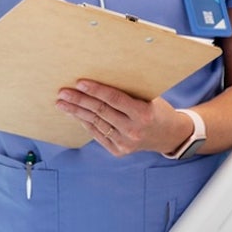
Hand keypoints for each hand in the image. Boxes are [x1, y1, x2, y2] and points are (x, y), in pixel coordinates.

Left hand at [56, 79, 186, 156]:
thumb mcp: (149, 98)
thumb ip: (127, 93)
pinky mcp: (118, 151)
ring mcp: (125, 143)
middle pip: (101, 112)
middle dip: (79, 101)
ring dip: (77, 112)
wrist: (168, 135)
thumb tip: (99, 80)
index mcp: (143, 114)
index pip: (114, 100)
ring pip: (95, 123)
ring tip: (62, 103)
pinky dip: (85, 123)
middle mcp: (133, 131)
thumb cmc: (157, 110)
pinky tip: (75, 114)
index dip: (96, 90)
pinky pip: (97, 134)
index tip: (79, 82)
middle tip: (63, 92)